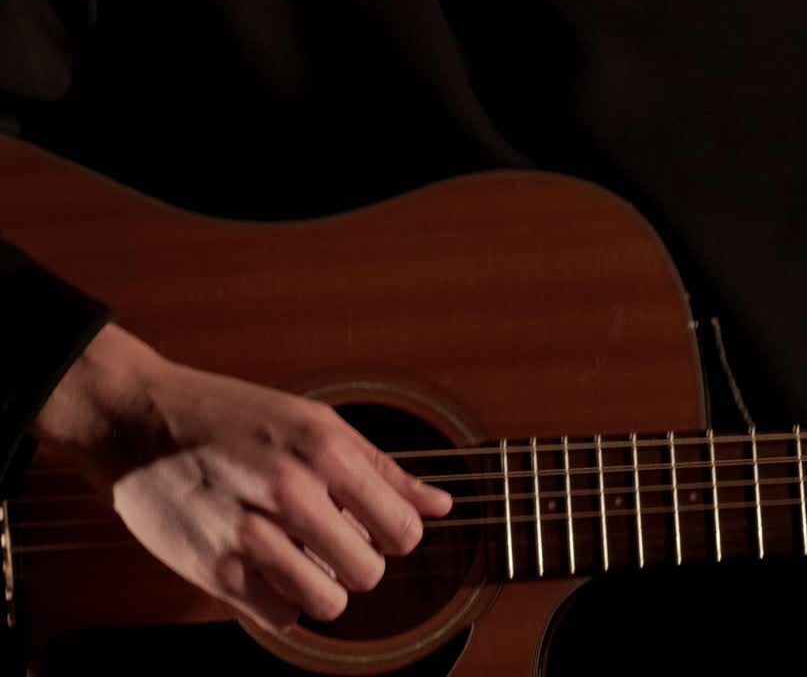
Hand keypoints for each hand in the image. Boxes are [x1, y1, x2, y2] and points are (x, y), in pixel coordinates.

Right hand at [31, 323, 452, 631]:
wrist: (137, 420)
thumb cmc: (230, 416)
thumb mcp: (315, 422)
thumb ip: (381, 469)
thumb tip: (440, 505)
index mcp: (325, 448)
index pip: (403, 528)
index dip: (397, 535)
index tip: (376, 527)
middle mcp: (291, 491)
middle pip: (369, 572)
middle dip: (360, 563)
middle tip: (334, 542)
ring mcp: (250, 535)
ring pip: (329, 603)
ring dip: (323, 588)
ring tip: (301, 557)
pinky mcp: (214, 570)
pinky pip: (280, 618)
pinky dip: (281, 601)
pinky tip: (267, 569)